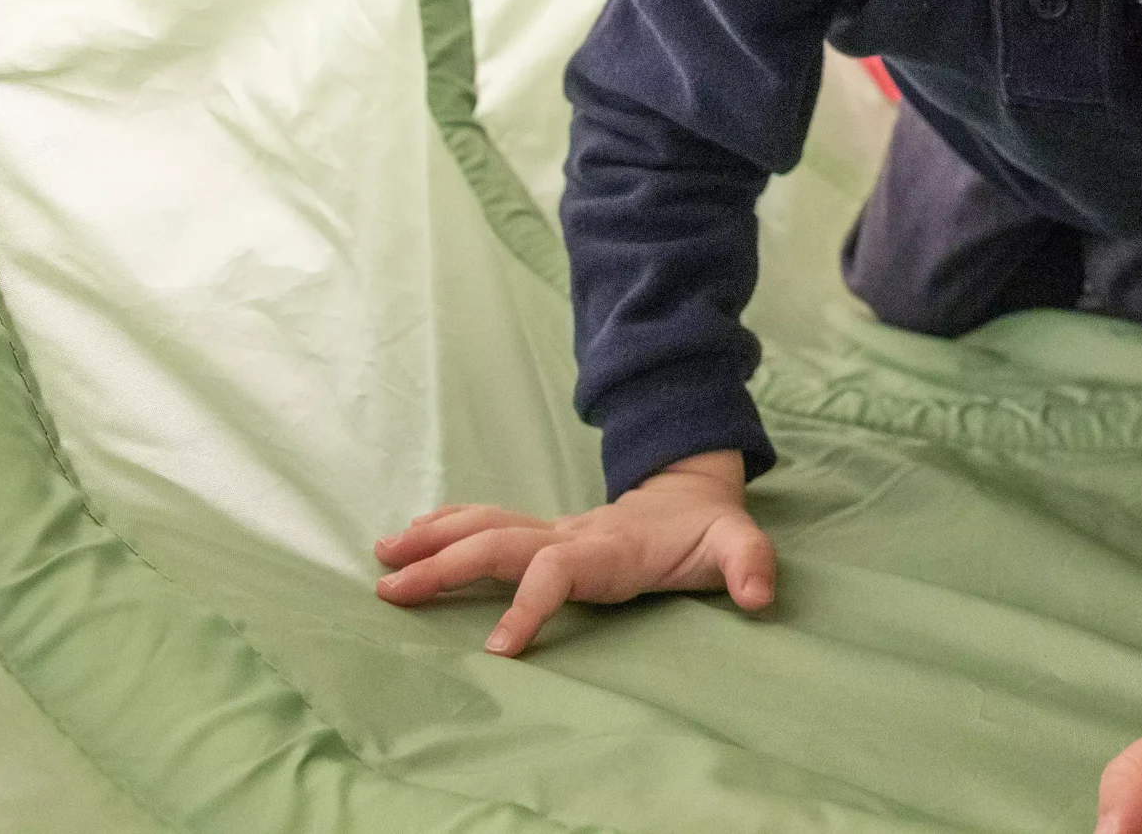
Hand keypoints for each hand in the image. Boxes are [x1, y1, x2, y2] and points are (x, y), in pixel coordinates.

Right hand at [371, 450, 772, 655]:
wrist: (691, 492)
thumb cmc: (709, 531)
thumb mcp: (739, 544)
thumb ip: (750, 565)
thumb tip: (758, 595)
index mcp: (608, 548)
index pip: (556, 570)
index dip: (529, 606)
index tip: (499, 650)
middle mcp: (569, 535)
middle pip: (498, 544)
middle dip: (445, 567)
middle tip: (392, 592)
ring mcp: (551, 531)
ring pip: (483, 528)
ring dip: (433, 543)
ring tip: (384, 561)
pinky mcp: (541, 535)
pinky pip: (485, 526)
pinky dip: (444, 531)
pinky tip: (408, 542)